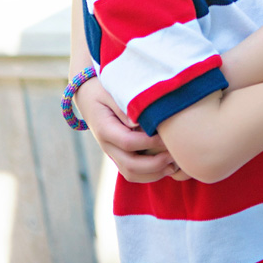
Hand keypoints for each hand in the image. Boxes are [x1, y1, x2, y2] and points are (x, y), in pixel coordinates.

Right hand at [76, 77, 190, 182]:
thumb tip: (137, 122)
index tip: (168, 137)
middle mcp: (107, 145)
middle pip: (130, 166)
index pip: (128, 142)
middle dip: (155, 164)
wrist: (87, 96)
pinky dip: (150, 174)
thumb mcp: (110, 91)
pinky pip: (132, 172)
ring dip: (154, 173)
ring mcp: (112, 153)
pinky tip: (167, 166)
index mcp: (104, 128)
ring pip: (131, 174)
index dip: (150, 142)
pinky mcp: (118, 155)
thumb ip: (123, 105)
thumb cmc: (103, 88)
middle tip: (175, 154)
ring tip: (175, 164)